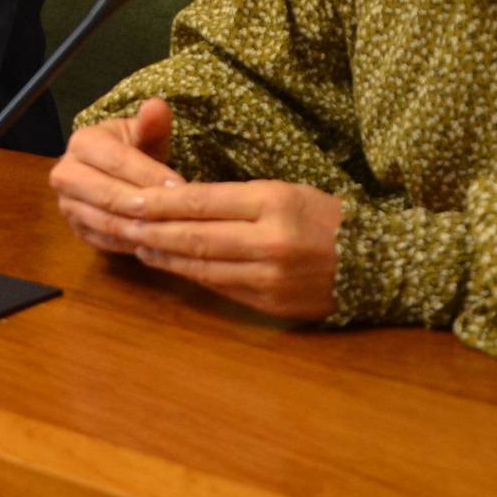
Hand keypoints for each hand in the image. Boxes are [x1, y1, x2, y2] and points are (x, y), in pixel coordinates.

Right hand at [50, 97, 185, 248]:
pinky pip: (105, 242)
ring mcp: (67, 204)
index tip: (182, 186)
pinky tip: (157, 243)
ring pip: (106, 222)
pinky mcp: (76, 229)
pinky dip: (131, 245)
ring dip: (140, 229)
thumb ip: (152, 123)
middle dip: (145, 206)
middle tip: (178, 215)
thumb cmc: (134, 149)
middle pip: (108, 195)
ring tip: (172, 232)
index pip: (117, 160)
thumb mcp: (145, 133)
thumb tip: (156, 106)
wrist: (112, 171)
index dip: (150, 174)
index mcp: (82, 142)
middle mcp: (66, 174)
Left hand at [50, 98, 342, 320]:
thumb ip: (235, 199)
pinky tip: (169, 264)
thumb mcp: (285, 192)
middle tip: (118, 221)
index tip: (129, 197)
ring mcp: (269, 277)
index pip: (201, 200)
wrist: (378, 265)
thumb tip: (179, 201)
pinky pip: (219, 287)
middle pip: (194, 235)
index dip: (160, 202)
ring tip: (135, 243)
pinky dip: (189, 274)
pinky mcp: (270, 304)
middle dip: (150, 229)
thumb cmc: (326, 218)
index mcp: (273, 202)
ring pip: (201, 264)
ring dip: (163, 254)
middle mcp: (269, 240)